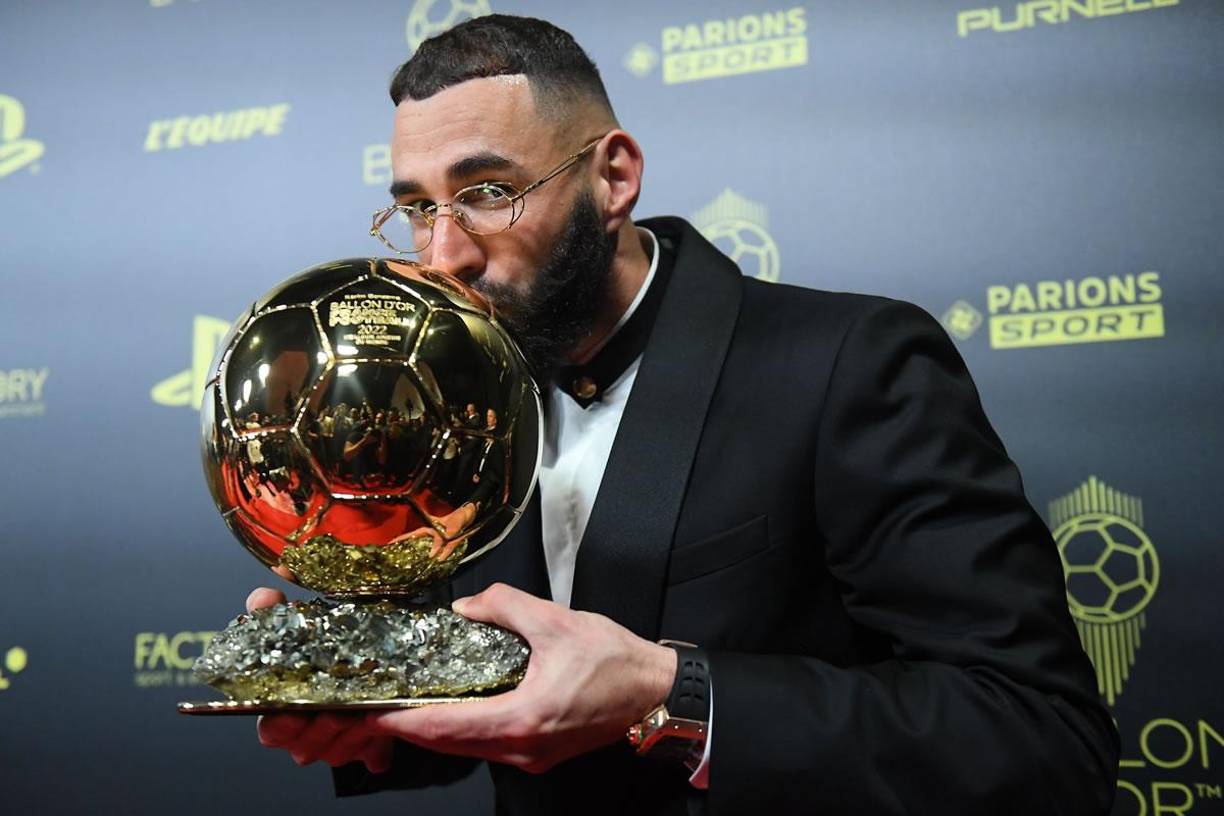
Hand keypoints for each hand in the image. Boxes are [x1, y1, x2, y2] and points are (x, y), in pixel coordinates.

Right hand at [245, 586, 394, 773]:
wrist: (364, 666)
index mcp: (279, 715)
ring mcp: (333, 746)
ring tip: (360, 710)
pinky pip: (368, 754)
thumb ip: (272, 612)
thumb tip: (260, 597)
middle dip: (321, 726)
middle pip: (304, 744)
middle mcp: (304, 736)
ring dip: (349, 732)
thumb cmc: (319, 652)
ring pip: (336, 750)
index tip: (293, 711)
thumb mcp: (295, 627)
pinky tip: (378, 724)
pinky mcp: (364, 750)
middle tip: (336, 707)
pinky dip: (374, 742)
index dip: (281, 723)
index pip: (270, 730)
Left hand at [366, 583, 676, 773]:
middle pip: (448, 744)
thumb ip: (505, 606)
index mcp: (522, 720)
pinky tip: (453, 706)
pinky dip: (462, 730)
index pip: (445, 726)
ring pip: (467, 748)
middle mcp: (521, 749)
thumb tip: (465, 607)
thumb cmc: (615, 661)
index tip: (372, 711)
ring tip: (407, 703)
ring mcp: (531, 757)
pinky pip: (488, 746)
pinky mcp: (539, 753)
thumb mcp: (557, 621)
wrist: (656, 692)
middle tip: (379, 704)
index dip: (404, 720)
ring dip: (436, 729)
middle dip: (411, 726)